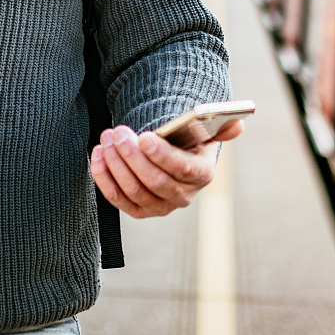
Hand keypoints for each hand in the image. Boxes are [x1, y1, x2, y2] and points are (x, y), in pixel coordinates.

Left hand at [90, 119, 244, 217]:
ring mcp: (160, 207)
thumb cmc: (188, 142)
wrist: (173, 159)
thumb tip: (238, 123)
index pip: (182, 169)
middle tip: (116, 132)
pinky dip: (104, 177)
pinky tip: (97, 155)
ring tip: (106, 139)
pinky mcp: (139, 211)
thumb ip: (221, 126)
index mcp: (202, 174)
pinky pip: (117, 198)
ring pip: (133, 189)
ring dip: (115, 163)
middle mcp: (182, 196)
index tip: (143, 136)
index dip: (162, 154)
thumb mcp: (206, 133)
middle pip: (154, 180)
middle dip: (131, 155)